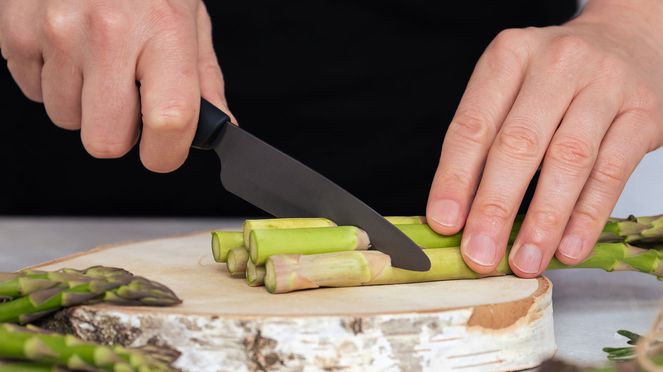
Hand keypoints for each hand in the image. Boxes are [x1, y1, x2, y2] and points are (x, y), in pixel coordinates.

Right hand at [0, 0, 233, 171]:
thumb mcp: (188, 18)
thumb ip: (203, 78)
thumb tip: (217, 128)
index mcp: (163, 30)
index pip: (168, 121)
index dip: (167, 153)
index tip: (164, 152)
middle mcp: (108, 32)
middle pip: (106, 141)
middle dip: (119, 134)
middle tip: (127, 101)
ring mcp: (57, 32)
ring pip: (67, 120)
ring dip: (84, 104)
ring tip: (97, 62)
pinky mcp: (18, 32)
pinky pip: (34, 92)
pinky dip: (54, 81)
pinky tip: (71, 49)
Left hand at [426, 0, 662, 276]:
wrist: (628, 40)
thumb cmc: (555, 78)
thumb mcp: (512, 89)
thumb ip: (485, 142)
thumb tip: (457, 215)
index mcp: (509, 56)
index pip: (474, 125)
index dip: (455, 178)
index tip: (444, 222)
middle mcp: (556, 64)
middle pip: (518, 144)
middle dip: (495, 208)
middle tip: (480, 255)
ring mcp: (604, 85)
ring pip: (568, 161)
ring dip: (543, 220)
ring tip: (525, 261)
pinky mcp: (644, 112)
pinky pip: (612, 172)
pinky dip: (587, 216)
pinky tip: (569, 248)